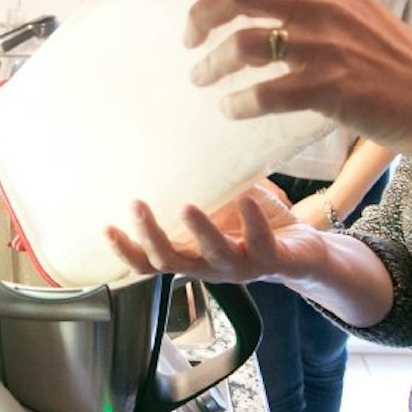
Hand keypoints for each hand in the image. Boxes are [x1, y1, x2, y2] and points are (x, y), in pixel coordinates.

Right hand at [104, 180, 326, 283]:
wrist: (305, 252)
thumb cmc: (255, 227)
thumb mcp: (221, 207)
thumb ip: (201, 190)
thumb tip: (174, 144)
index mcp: (193, 256)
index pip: (151, 262)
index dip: (126, 250)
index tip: (106, 227)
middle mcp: (211, 267)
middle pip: (172, 262)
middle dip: (151, 237)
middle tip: (137, 206)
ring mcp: (242, 267)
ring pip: (214, 256)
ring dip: (199, 231)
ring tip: (187, 206)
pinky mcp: (273, 260)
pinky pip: (260, 243)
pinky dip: (251, 222)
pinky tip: (245, 199)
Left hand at [182, 0, 411, 154]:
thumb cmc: (391, 56)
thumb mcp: (353, 9)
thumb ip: (311, 2)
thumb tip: (259, 11)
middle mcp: (320, 4)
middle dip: (199, 14)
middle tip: (189, 37)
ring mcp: (324, 44)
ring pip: (243, 46)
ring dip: (211, 65)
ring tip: (202, 78)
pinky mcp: (329, 86)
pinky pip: (264, 93)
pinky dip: (239, 103)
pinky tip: (233, 108)